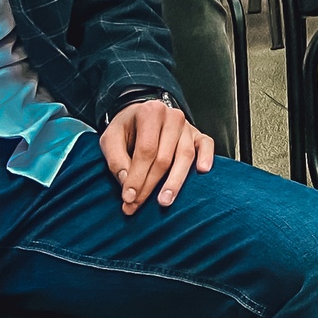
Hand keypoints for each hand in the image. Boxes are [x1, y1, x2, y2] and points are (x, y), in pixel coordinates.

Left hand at [100, 97, 213, 216]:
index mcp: (150, 113)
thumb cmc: (126, 128)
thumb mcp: (110, 138)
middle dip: (150, 185)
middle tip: (138, 205)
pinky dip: (207, 157)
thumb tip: (127, 182)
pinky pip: (206, 144)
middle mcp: (172, 117)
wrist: (141, 114)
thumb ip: (116, 159)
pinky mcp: (197, 134)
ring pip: (185, 155)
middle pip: (164, 157)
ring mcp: (187, 126)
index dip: (137, 176)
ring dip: (175, 181)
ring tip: (165, 200)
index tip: (128, 197)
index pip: (146, 150)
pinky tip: (202, 170)